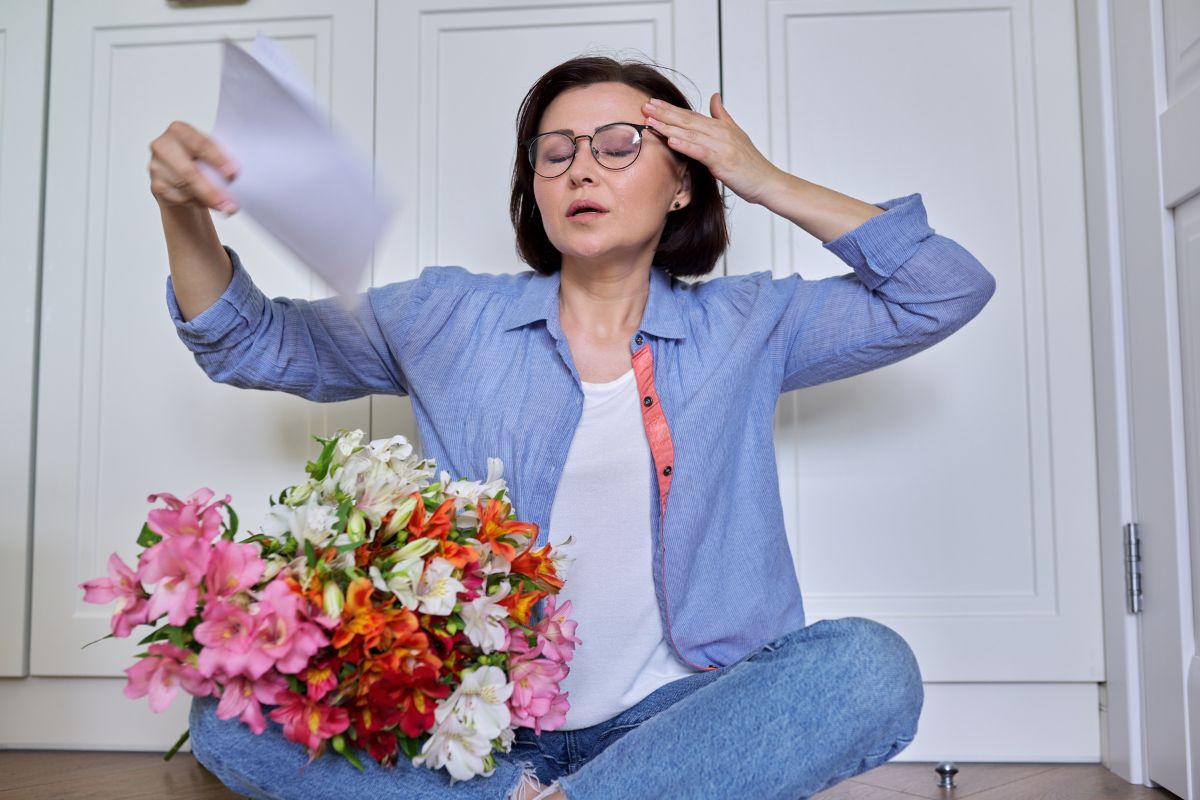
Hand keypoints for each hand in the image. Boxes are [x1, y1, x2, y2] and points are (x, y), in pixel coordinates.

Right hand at [147, 120, 239, 214]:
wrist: (180, 173)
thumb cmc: (200, 159)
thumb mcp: (211, 151)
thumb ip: (221, 158)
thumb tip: (234, 175)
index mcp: (179, 131)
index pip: (200, 145)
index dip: (217, 160)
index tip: (232, 174)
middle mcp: (163, 146)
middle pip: (189, 172)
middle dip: (211, 191)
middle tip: (229, 204)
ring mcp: (157, 166)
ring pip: (186, 189)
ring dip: (208, 200)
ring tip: (224, 205)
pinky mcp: (156, 185)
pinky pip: (180, 199)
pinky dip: (198, 203)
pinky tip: (205, 201)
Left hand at [642, 93, 782, 205]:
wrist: (767, 182)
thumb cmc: (751, 164)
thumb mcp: (736, 134)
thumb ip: (722, 115)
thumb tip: (715, 96)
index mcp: (720, 127)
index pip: (690, 115)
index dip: (670, 109)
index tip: (652, 103)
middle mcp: (720, 132)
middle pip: (687, 120)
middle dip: (664, 113)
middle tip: (645, 107)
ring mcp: (722, 146)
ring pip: (691, 133)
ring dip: (669, 127)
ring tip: (651, 122)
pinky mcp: (723, 161)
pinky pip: (701, 151)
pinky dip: (686, 145)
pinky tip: (671, 141)